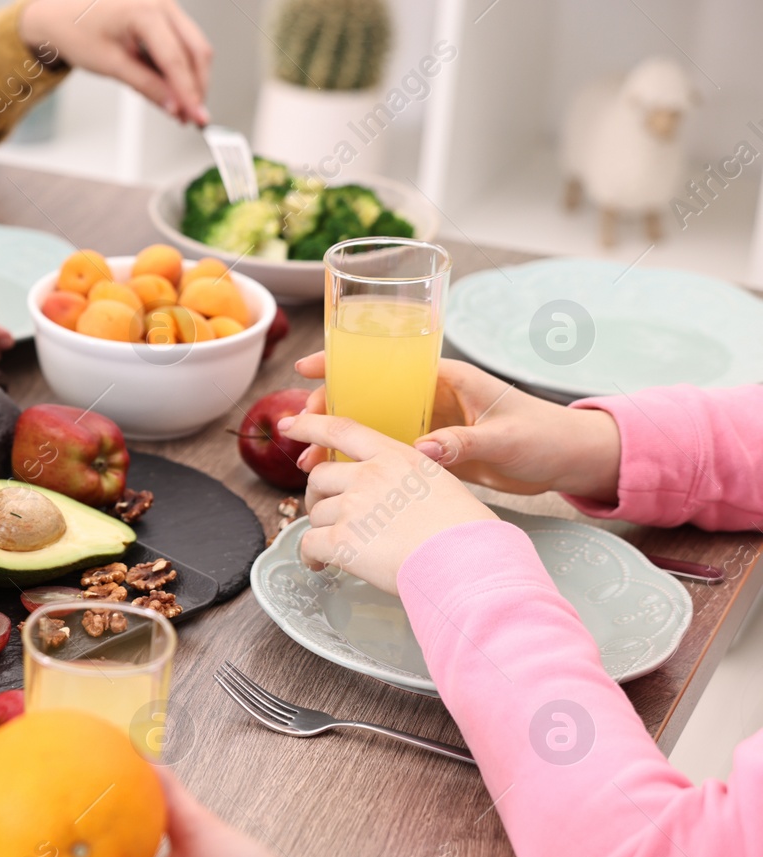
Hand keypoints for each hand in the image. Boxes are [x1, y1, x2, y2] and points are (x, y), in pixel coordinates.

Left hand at [20, 0, 212, 124]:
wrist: (59, 15)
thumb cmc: (76, 31)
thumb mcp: (111, 65)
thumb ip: (146, 86)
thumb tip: (173, 106)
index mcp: (144, 10)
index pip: (176, 59)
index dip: (189, 92)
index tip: (196, 117)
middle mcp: (160, 3)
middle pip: (196, 49)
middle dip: (198, 86)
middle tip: (195, 117)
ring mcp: (164, 6)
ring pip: (194, 46)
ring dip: (192, 78)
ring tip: (183, 108)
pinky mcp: (162, 14)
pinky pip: (182, 41)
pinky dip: (182, 68)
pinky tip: (175, 89)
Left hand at [279, 412, 497, 594]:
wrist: (467, 563)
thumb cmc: (465, 532)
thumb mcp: (440, 485)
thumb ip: (405, 481)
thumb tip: (392, 496)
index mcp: (395, 456)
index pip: (342, 429)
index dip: (310, 424)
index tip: (290, 425)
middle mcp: (370, 475)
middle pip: (321, 476)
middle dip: (318, 495)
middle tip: (327, 514)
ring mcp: (354, 506)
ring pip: (315, 512)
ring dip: (321, 529)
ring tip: (338, 547)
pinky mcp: (342, 539)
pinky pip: (309, 544)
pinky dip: (310, 556)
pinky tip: (321, 564)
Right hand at [295, 353, 621, 500]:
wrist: (569, 461)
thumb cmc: (545, 436)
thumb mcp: (505, 438)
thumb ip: (463, 443)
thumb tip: (422, 451)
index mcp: (448, 379)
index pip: (386, 364)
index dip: (345, 363)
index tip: (308, 368)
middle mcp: (432, 398)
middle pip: (369, 396)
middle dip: (330, 409)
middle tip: (301, 429)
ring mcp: (430, 426)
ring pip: (372, 428)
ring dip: (339, 442)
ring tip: (309, 462)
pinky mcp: (434, 453)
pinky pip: (387, 454)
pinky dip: (360, 465)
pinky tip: (338, 479)